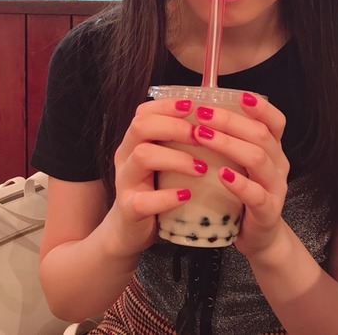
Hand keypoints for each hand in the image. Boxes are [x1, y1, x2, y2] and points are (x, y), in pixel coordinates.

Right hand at [110, 97, 204, 254]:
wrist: (128, 232)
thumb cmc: (154, 190)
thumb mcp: (162, 161)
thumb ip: (176, 142)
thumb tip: (211, 120)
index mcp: (134, 141)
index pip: (144, 112)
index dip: (167, 105)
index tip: (192, 105)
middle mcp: (126, 156)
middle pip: (140, 126)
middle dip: (174, 126)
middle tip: (200, 136)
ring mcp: (125, 182)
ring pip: (142, 156)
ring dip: (176, 158)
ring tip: (201, 168)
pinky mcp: (129, 210)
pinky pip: (144, 200)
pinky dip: (167, 196)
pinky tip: (186, 195)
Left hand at [193, 92, 288, 257]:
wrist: (258, 237)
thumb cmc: (243, 193)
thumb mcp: (240, 163)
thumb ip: (229, 140)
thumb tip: (199, 109)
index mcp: (273, 148)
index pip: (275, 121)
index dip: (261, 107)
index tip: (240, 95)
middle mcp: (278, 164)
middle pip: (260, 134)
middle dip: (229, 121)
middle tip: (201, 113)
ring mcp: (276, 187)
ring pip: (257, 158)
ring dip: (228, 144)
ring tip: (202, 135)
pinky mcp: (268, 211)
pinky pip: (256, 194)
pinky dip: (239, 183)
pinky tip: (221, 175)